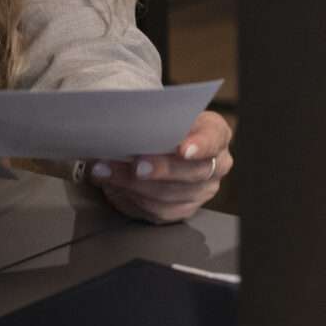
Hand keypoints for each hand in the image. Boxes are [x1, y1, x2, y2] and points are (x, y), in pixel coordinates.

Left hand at [91, 110, 233, 224]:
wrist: (157, 146)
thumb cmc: (162, 126)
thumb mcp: (164, 114)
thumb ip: (155, 120)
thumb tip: (130, 126)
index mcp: (215, 134)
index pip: (214, 138)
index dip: (200, 145)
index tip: (182, 149)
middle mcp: (216, 165)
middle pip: (193, 172)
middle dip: (161, 169)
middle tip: (136, 166)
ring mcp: (202, 191)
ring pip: (171, 195)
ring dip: (135, 185)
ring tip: (108, 171)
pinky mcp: (183, 210)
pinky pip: (158, 210)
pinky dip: (132, 197)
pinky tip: (114, 185)